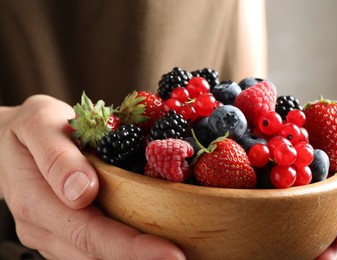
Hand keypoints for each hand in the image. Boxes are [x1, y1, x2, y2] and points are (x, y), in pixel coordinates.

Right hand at [0, 95, 184, 259]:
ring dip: (132, 257)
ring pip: (93, 257)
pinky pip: (90, 250)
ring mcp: (51, 235)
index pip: (90, 233)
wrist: (10, 139)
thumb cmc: (30, 128)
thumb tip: (82, 192)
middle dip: (141, 258)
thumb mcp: (39, 124)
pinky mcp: (61, 234)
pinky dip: (120, 249)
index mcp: (37, 201)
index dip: (131, 248)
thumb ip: (57, 157)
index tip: (170, 254)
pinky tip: (144, 245)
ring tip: (168, 253)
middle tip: (181, 258)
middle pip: (96, 253)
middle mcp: (42, 228)